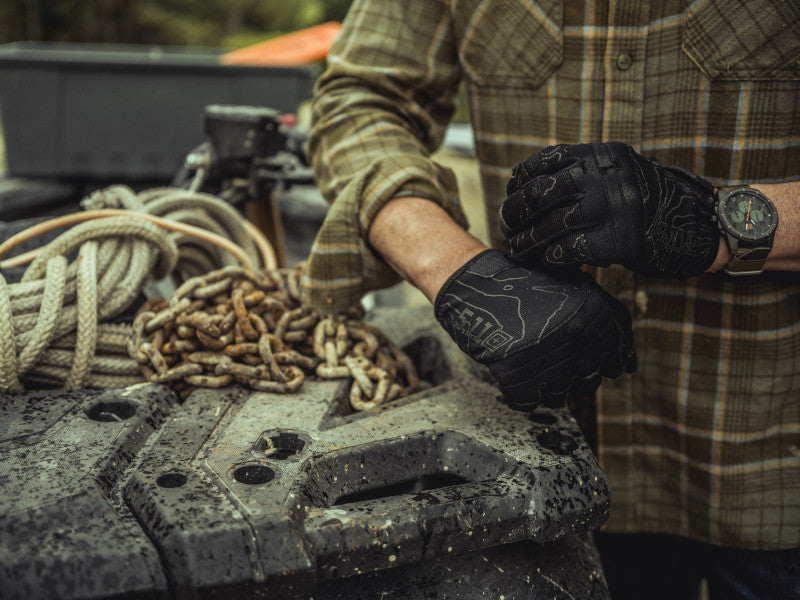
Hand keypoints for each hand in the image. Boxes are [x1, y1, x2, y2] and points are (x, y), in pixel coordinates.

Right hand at [434, 250, 635, 409]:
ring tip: (530, 362)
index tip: (589, 360)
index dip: (604, 362)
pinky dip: (520, 394)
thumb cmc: (523, 285)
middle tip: (551, 357)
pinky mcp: (517, 375)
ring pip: (559, 396)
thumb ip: (601, 318)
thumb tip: (624, 359)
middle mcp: (578, 336)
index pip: (620, 359)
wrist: (476, 284)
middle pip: (589, 381)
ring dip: (544, 385)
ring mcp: (548, 357)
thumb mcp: (573, 286)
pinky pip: (527, 402)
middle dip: (572, 375)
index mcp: (596, 314)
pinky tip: (514, 373)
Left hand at [499, 142, 718, 277]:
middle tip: (506, 227)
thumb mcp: (620, 171)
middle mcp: (602, 178)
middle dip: (514, 213)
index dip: (520, 181)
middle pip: (539, 194)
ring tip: (515, 249)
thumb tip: (531, 185)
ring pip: (549, 226)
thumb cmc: (653, 201)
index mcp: (601, 156)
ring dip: (526, 241)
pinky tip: (544, 261)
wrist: (701, 226)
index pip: (544, 162)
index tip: (511, 195)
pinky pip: (568, 251)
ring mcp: (609, 209)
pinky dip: (550, 258)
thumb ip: (584, 172)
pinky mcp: (615, 241)